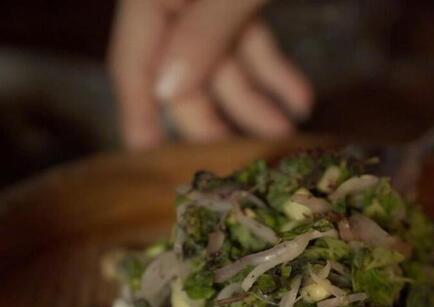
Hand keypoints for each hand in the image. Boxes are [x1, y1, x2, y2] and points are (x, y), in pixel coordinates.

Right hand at [108, 0, 313, 149]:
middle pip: (179, 73)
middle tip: (238, 161)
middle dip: (210, 119)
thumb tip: (166, 92)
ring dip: (253, 101)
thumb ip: (204, 33)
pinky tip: (301, 101)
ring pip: (221, 64)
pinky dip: (274, 71)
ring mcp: (207, 0)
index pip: (132, 62)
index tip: (147, 164)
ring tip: (283, 134)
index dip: (137, 115)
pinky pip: (250, 42)